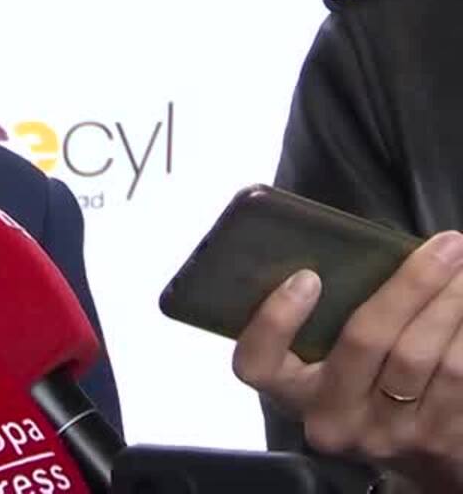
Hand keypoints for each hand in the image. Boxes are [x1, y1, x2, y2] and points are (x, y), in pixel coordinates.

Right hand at [234, 231, 462, 492]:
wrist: (412, 456)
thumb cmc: (360, 383)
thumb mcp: (323, 361)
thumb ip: (326, 318)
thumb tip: (362, 251)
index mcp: (292, 393)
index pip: (260, 363)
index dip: (276, 320)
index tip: (307, 277)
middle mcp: (334, 418)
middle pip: (367, 341)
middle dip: (411, 285)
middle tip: (445, 246)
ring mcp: (388, 434)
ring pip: (424, 357)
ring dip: (453, 304)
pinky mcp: (437, 440)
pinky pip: (460, 377)